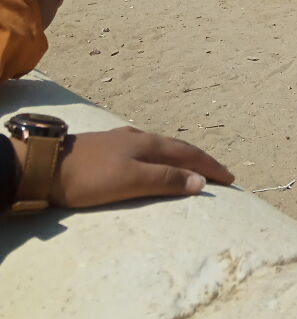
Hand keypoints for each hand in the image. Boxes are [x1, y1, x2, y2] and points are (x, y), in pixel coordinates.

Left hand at [12, 126, 234, 207]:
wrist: (45, 165)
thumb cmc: (89, 177)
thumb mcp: (131, 180)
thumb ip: (166, 179)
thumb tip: (200, 180)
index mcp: (148, 144)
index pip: (189, 154)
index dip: (211, 166)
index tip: (231, 178)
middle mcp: (140, 137)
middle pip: (178, 148)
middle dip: (202, 160)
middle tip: (221, 174)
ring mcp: (123, 141)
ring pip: (162, 148)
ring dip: (182, 158)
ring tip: (194, 169)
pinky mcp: (108, 148)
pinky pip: (147, 151)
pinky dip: (163, 159)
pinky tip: (154, 162)